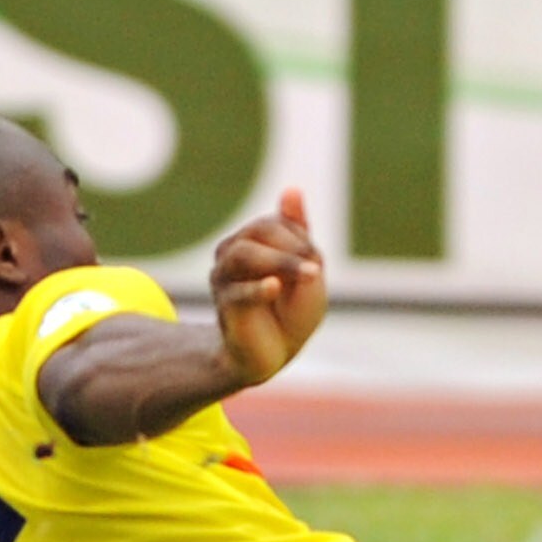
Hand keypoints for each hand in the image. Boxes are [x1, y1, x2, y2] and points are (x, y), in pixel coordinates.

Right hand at [209, 189, 327, 387]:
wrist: (275, 352)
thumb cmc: (292, 308)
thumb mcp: (307, 265)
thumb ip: (298, 230)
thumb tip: (292, 190)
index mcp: (252, 240)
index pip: (275, 223)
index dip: (300, 238)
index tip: (316, 263)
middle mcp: (232, 253)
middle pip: (258, 233)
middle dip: (292, 246)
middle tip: (317, 269)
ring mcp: (224, 279)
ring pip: (245, 255)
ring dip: (283, 263)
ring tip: (311, 274)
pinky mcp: (226, 306)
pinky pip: (238, 293)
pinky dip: (258, 289)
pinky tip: (274, 287)